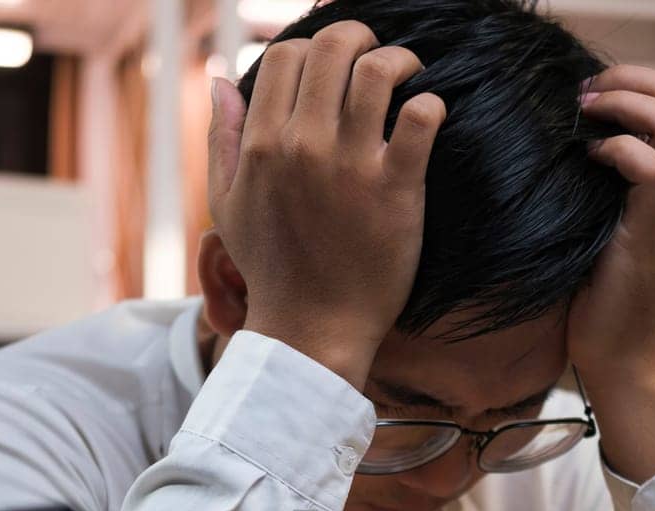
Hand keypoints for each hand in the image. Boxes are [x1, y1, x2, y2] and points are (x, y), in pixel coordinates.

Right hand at [207, 21, 445, 389]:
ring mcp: (351, 166)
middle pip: (333, 48)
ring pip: (378, 71)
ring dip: (399, 60)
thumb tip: (224, 81)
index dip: (311, 47)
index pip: (286, 55)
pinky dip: (430, 104)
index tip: (331, 65)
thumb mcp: (228, 206)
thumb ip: (223, 139)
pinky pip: (421, 117)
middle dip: (359, 36)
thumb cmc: (272, 270)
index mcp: (262, 145)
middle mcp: (303, 146)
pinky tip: (428, 116)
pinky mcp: (396, 189)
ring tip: (410, 75)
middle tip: (375, 53)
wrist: (311, 331)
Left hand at [567, 66, 654, 479]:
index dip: (643, 81)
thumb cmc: (604, 295)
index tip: (594, 94)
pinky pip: (652, 170)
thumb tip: (572, 140)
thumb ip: (609, 184)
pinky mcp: (652, 236)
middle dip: (632, 81)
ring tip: (587, 116)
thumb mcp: (611, 225)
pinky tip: (590, 159)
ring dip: (626, 105)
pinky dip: (619, 150)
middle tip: (586, 96)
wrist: (622, 356)